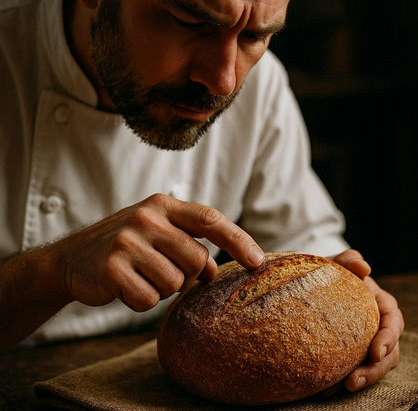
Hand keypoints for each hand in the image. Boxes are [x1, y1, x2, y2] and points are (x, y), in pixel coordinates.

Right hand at [49, 193, 264, 311]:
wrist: (71, 257)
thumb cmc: (127, 245)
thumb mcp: (159, 235)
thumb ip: (189, 246)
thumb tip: (215, 272)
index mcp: (163, 204)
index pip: (210, 219)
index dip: (238, 240)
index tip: (258, 262)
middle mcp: (147, 217)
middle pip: (196, 259)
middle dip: (187, 275)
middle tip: (164, 271)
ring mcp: (128, 241)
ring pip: (174, 283)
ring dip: (162, 289)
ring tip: (141, 276)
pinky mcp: (112, 267)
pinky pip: (149, 300)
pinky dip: (141, 301)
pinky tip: (125, 287)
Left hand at [327, 249, 403, 392]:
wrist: (309, 284)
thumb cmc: (328, 272)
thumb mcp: (334, 264)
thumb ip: (347, 261)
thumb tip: (363, 266)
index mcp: (379, 302)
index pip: (392, 320)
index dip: (388, 337)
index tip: (376, 351)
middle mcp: (377, 324)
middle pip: (388, 351)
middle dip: (374, 369)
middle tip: (353, 381)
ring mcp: (367, 340)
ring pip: (375, 365)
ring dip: (361, 379)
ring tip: (338, 387)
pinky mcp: (353, 352)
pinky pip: (355, 369)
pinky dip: (342, 379)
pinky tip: (324, 387)